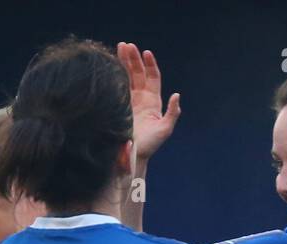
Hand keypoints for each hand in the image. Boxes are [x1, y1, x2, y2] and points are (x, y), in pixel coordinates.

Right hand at [118, 42, 180, 161]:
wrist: (132, 155)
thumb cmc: (150, 145)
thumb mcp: (164, 129)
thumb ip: (172, 113)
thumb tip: (177, 95)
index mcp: (153, 102)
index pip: (152, 78)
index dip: (150, 65)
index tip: (146, 52)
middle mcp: (141, 99)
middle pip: (138, 74)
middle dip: (134, 59)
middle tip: (127, 45)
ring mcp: (129, 101)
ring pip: (127, 77)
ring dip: (124, 61)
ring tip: (119, 47)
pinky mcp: (118, 104)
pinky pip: (117, 86)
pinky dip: (114, 73)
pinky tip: (110, 63)